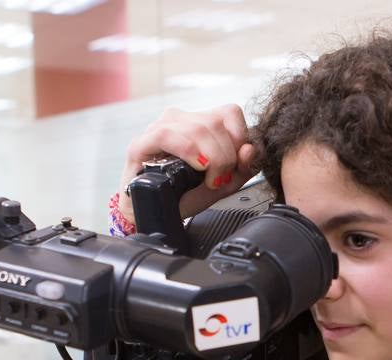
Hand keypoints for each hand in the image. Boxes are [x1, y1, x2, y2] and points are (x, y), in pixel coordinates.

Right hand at [118, 105, 257, 226]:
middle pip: (215, 122)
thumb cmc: (185, 196)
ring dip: (211, 158)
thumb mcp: (222, 184)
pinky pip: (167, 135)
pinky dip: (188, 151)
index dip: (239, 138)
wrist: (155, 214)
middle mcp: (179, 120)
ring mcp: (159, 129)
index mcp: (199, 124)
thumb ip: (242, 168)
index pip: (230, 112)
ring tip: (208, 179)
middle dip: (226, 156)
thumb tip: (251, 149)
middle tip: (219, 179)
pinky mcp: (141, 144)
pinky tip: (196, 166)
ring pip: (197, 128)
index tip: (236, 164)